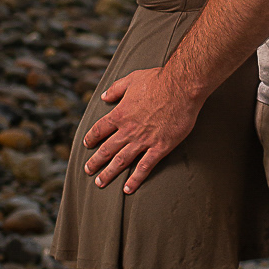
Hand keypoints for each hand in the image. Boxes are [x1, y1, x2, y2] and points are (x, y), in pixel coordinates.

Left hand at [82, 67, 201, 192]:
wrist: (180, 87)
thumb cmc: (158, 80)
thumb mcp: (132, 79)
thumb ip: (116, 89)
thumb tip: (105, 96)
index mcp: (120, 114)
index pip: (99, 130)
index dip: (91, 138)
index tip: (87, 145)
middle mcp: (128, 130)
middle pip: (106, 149)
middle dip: (95, 161)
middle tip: (88, 170)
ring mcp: (143, 140)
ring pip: (121, 161)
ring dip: (109, 173)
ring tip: (100, 182)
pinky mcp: (160, 147)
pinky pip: (144, 167)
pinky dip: (135, 179)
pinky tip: (128, 188)